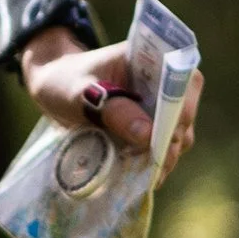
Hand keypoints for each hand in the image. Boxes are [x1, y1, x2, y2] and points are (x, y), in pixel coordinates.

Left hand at [19, 37, 202, 184]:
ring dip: (165, 157)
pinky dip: (155, 164)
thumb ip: (113, 109)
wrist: (54, 89)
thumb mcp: (81, 92)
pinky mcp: (152, 130)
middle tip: (151, 164)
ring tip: (145, 176)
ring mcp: (160, 109)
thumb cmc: (66, 81)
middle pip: (184, 114)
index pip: (183, 80)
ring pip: (177, 136)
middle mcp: (164, 83)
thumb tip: (147, 135)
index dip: (180, 107)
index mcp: (151, 59)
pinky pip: (163, 149)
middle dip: (170, 140)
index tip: (162, 134)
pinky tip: (142, 178)